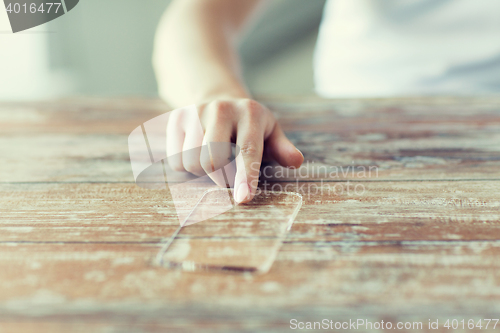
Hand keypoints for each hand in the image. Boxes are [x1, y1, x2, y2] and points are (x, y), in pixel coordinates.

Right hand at [166, 98, 303, 202]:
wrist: (219, 99)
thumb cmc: (250, 125)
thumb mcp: (270, 133)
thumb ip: (282, 148)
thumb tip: (296, 161)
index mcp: (250, 113)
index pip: (247, 150)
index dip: (245, 177)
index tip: (244, 199)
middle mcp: (221, 108)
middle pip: (212, 160)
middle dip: (220, 178)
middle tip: (228, 174)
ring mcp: (195, 111)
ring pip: (191, 162)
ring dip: (203, 172)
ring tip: (214, 158)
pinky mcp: (176, 118)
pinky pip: (176, 158)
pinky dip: (187, 165)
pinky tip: (197, 152)